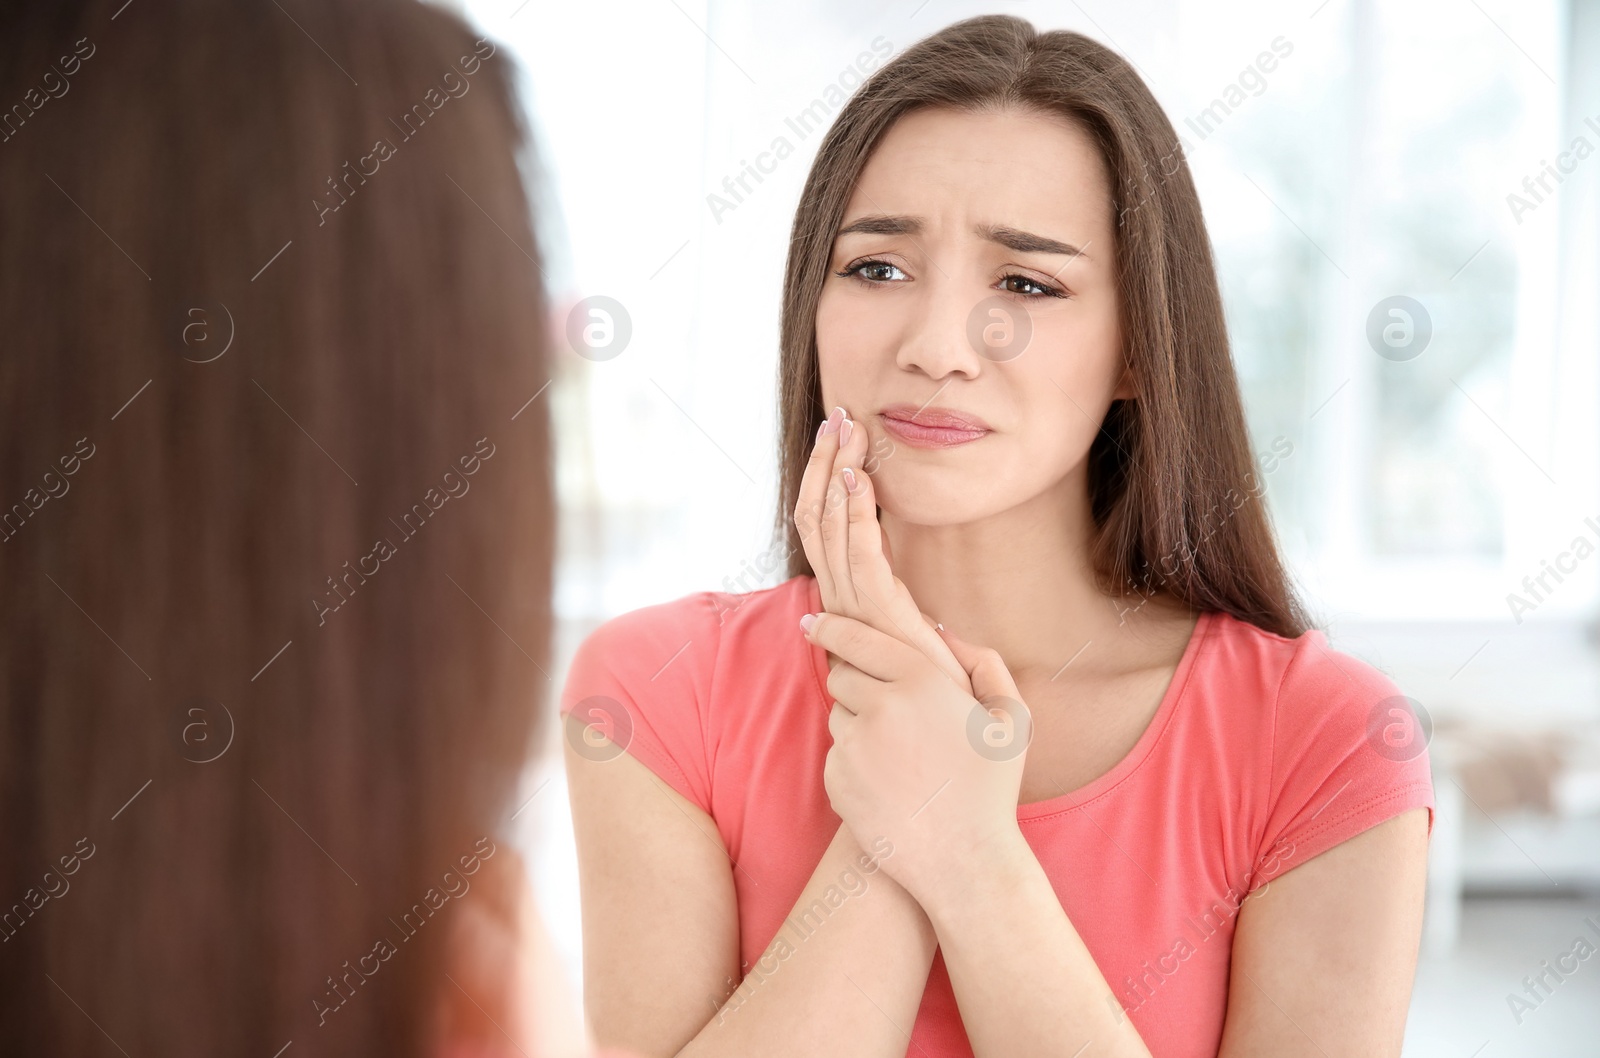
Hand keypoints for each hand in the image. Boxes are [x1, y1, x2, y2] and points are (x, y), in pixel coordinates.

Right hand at [792, 404, 965, 686]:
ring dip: (837, 473)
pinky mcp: (881, 616)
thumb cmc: (933, 684)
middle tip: (836, 415)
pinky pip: (861, 555)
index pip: (817, 524)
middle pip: (814, 516)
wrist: (943, 729)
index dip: (820, 476)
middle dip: (824, 462)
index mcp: (843, 596)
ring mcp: (854, 607)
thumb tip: (903, 571)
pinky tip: (862, 478)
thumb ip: (897, 598)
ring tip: (848, 430)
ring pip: (829, 528)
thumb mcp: (912, 630)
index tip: (835, 432)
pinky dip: (858, 513)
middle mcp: (838, 598)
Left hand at [801, 609, 1032, 909]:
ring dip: (857, 722)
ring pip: (837, 715)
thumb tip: (942, 631)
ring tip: (899, 755)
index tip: (814, 620)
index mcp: (921, 681)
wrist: (965, 861)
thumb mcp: (1010, 717)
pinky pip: (835, 755)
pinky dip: (854, 762)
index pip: (856, 637)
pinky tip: (889, 784)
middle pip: (840, 673)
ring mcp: (853, 745)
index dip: (830, 625)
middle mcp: (880, 706)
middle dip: (856, 681)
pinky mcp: (835, 780)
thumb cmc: (992, 788)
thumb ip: (982, 663)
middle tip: (886, 706)